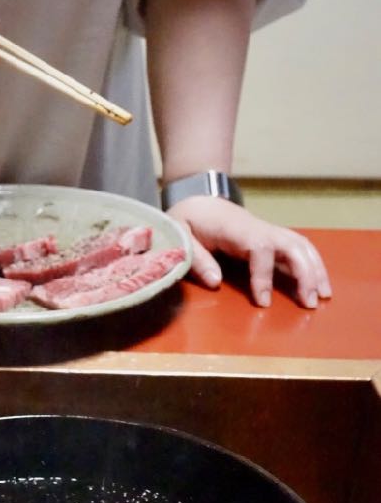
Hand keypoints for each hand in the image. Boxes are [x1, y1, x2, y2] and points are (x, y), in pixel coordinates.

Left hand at [166, 197, 331, 308]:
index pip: (260, 248)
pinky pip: (298, 249)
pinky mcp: (271, 238)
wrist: (198, 199)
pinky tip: (319, 284)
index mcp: (236, 229)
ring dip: (316, 269)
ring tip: (322, 297)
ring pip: (301, 246)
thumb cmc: (188, 219)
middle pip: (291, 245)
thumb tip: (215, 282)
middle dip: (304, 273)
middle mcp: (259, 228)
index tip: (263, 302)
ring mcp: (268, 231)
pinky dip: (312, 265)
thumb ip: (196, 258)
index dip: (264, 275)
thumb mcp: (180, 236)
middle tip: (309, 303)